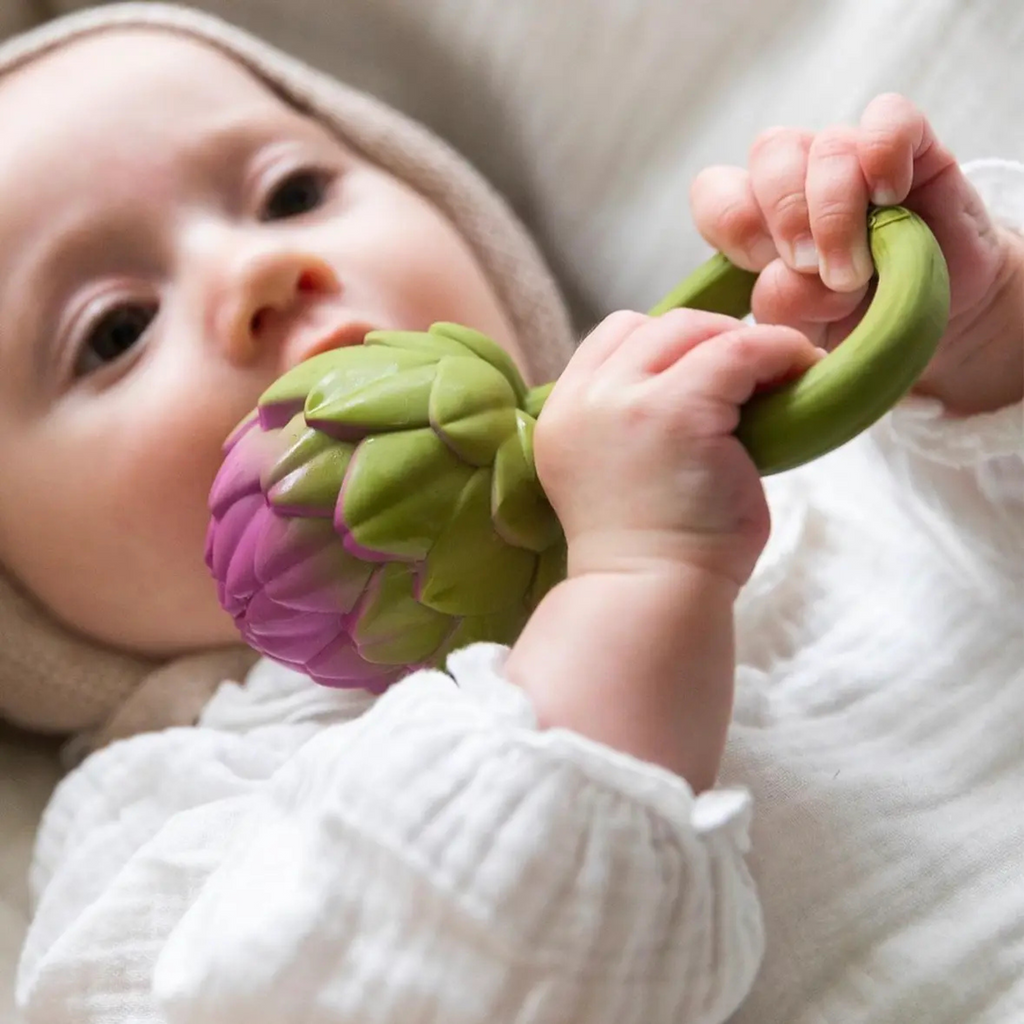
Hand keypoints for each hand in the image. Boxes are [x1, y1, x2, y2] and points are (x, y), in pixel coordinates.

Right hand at [533, 308, 820, 586]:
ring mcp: (626, 402)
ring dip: (738, 343)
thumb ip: (636, 422)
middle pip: (648, 327)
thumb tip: (704, 380)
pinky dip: (777, 351)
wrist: (651, 600)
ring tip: (776, 371)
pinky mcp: (678, 410)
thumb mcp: (620, 472)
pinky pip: (739, 351)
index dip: (663, 344)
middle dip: (705, 338)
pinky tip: (799, 370)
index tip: (704, 370)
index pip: (611, 341)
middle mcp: (584, 401)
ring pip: (689, 329)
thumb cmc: (651, 552)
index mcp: (563, 416)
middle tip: (750, 371)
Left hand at [690, 93, 1023, 413]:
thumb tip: (792, 274)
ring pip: (825, 145)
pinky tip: (890, 197)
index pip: (715, 191)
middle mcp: (799, 177)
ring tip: (855, 270)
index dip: (732, 222)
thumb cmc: (856, 323)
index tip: (759, 266)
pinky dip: (884, 152)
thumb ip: (786, 304)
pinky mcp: (912, 145)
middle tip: (812, 271)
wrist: (937, 322)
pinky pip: (889, 117)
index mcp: (757, 217)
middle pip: (769, 154)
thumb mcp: (808, 329)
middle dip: (787, 217)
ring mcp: (852, 157)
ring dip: (835, 209)